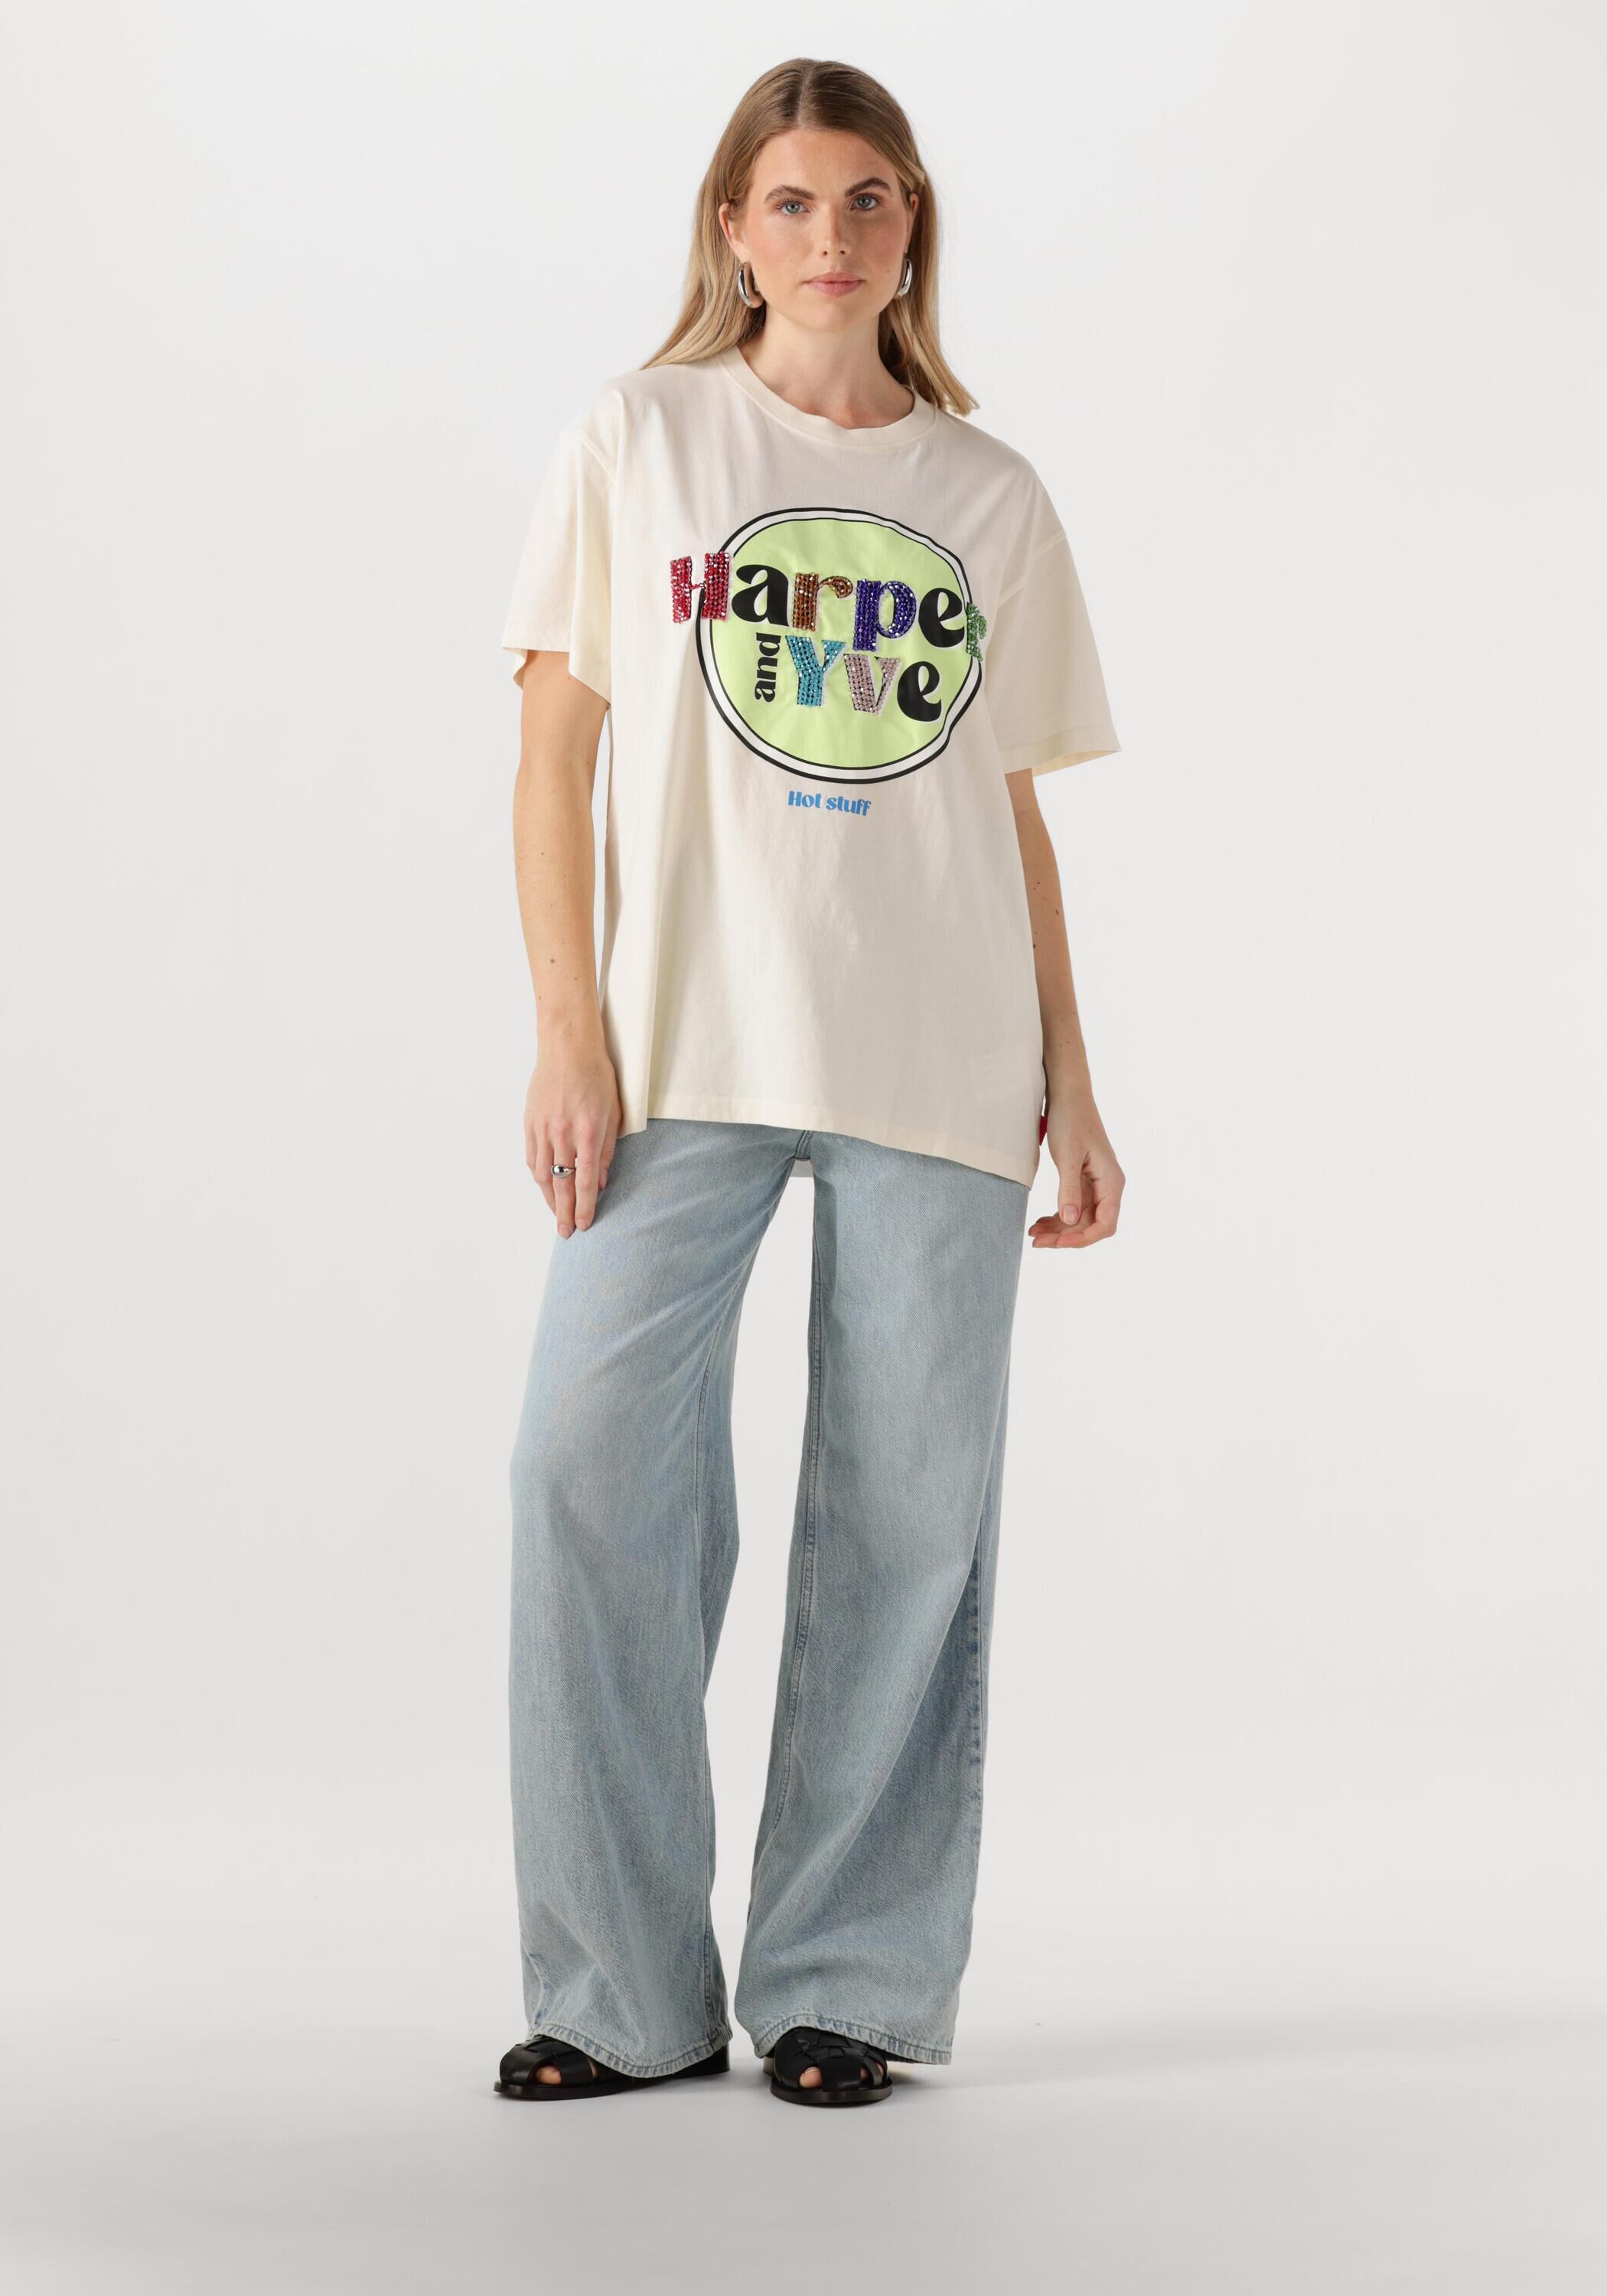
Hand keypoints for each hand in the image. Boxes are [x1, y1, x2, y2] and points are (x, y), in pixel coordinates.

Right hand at [525, 1045, 621, 1237]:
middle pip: (562, 1184)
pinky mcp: (530, 1121)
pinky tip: (544, 1186)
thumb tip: (599, 1181)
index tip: (584, 1225)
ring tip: (555, 1214)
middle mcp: (563, 1134)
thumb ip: (607, 1149)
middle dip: (564, 1212)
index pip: (585, 1181)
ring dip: (549, 1198)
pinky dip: (538, 1176)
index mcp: (588, 1132)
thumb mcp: (614, 1112)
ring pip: (543, 1174)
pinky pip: (532, 1157)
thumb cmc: (597, 1075)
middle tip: (566, 1233)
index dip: (585, 1207)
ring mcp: (543, 1128)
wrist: (568, 1046)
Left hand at [1029, 1089, 1124, 1248]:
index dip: (1084, 1238)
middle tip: (1037, 1241)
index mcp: (1111, 1182)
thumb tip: (1070, 1221)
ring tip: (1033, 1234)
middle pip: (1090, 1225)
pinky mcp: (1083, 1181)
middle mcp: (1107, 1187)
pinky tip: (1039, 1222)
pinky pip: (1072, 1207)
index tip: (1059, 1243)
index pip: (1106, 1224)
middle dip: (1065, 1237)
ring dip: (1058, 1229)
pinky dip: (1057, 1217)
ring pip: (1079, 1219)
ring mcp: (1095, 1185)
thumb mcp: (1068, 1156)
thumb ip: (1069, 1190)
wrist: (1068, 1096)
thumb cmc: (1071, 1120)